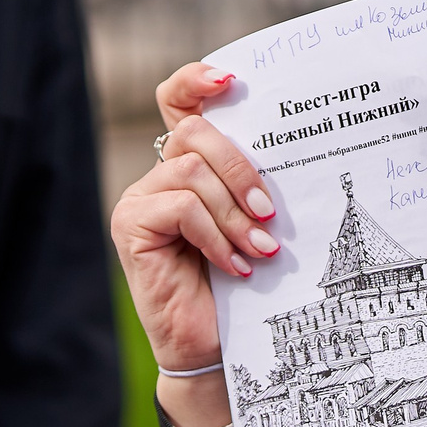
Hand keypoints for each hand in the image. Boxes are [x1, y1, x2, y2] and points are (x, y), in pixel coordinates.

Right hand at [109, 62, 279, 426]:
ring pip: (192, 172)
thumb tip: (295, 150)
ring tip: (259, 249)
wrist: (216, 346)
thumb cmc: (242, 284)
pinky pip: (181, 207)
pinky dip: (216, 236)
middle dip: (241, 168)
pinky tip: (236, 266)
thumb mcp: (254, 223)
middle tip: (270, 213)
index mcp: (189, 164)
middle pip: (195, 133)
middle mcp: (159, 174)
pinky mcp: (131, 226)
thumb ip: (254, 185)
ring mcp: (140, 199)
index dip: (196, 80)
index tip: (231, 80)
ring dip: (234, 212)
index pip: (179, 102)